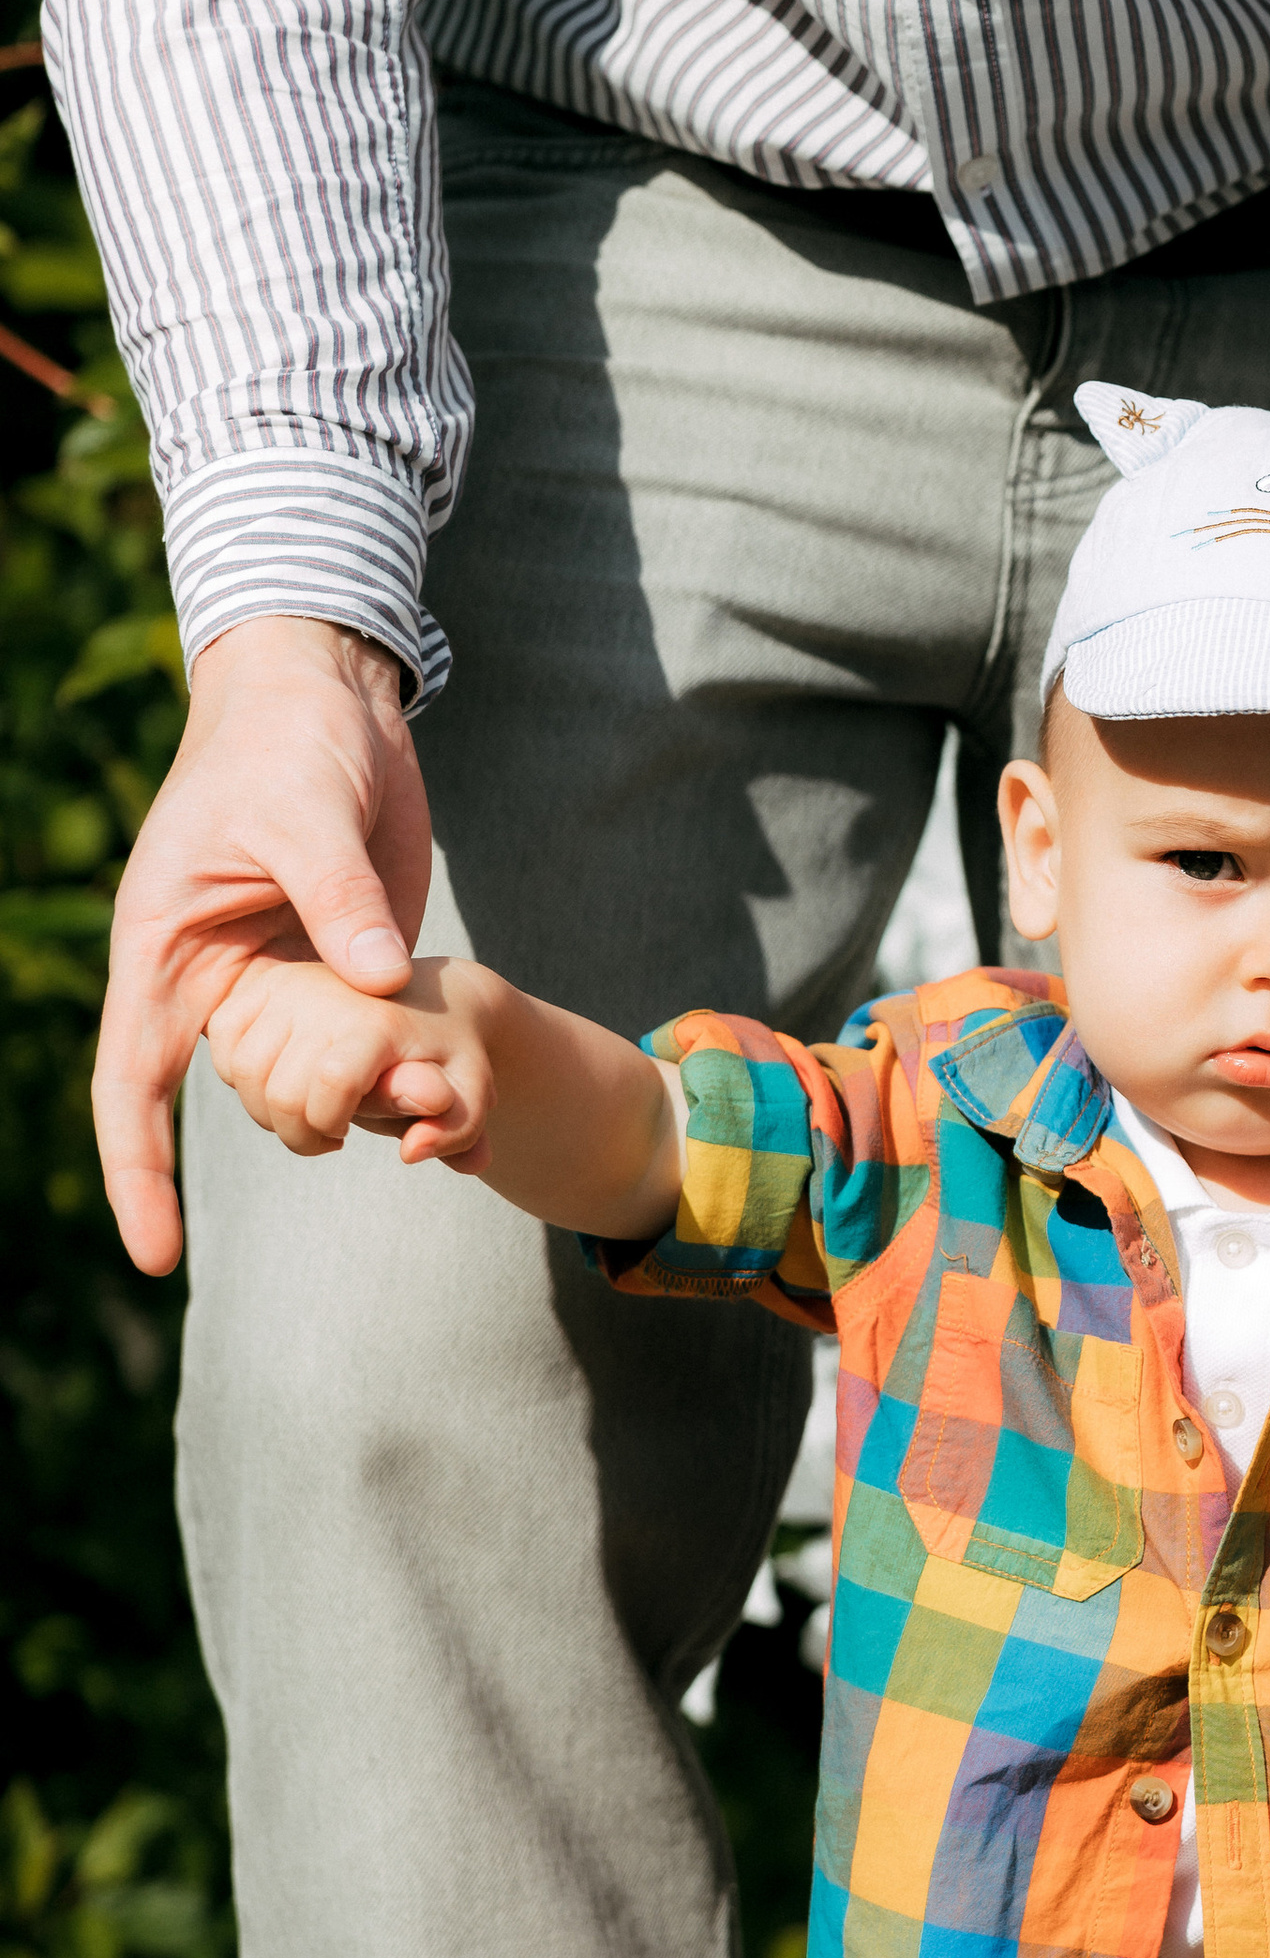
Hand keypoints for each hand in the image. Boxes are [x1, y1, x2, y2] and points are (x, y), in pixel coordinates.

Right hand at [94, 615, 430, 1274]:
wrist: (332, 697)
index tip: (156, 1260)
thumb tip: (376, 986)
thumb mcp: (307, 811)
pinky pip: (363, 1044)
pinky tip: (452, 1097)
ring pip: (312, 1080)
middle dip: (309, 1127)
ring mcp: (285, 979)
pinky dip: (400, 1076)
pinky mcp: (345, 968)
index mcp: (167, 950)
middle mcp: (217, 980)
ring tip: (441, 1114)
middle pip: (243, 1093)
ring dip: (367, 1107)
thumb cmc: (286, 739)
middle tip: (396, 1129)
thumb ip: (341, 898)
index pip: (131, 1083)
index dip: (139, 1175)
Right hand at [202, 947, 496, 1171]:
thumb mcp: (470, 1092)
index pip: (333, 1082)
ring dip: (266, 1110)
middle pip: (281, 1091)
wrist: (430, 999)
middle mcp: (327, 991)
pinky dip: (239, 1076)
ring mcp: (288, 981)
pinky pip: (222, 1044)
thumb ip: (455, 1128)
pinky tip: (280, 1078)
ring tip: (308, 1109)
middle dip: (299, 1133)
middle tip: (329, 1134)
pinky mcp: (259, 981)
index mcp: (379, 1018)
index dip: (330, 1124)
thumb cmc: (449, 1057)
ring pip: (242, 1072)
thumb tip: (412, 1151)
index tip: (347, 1134)